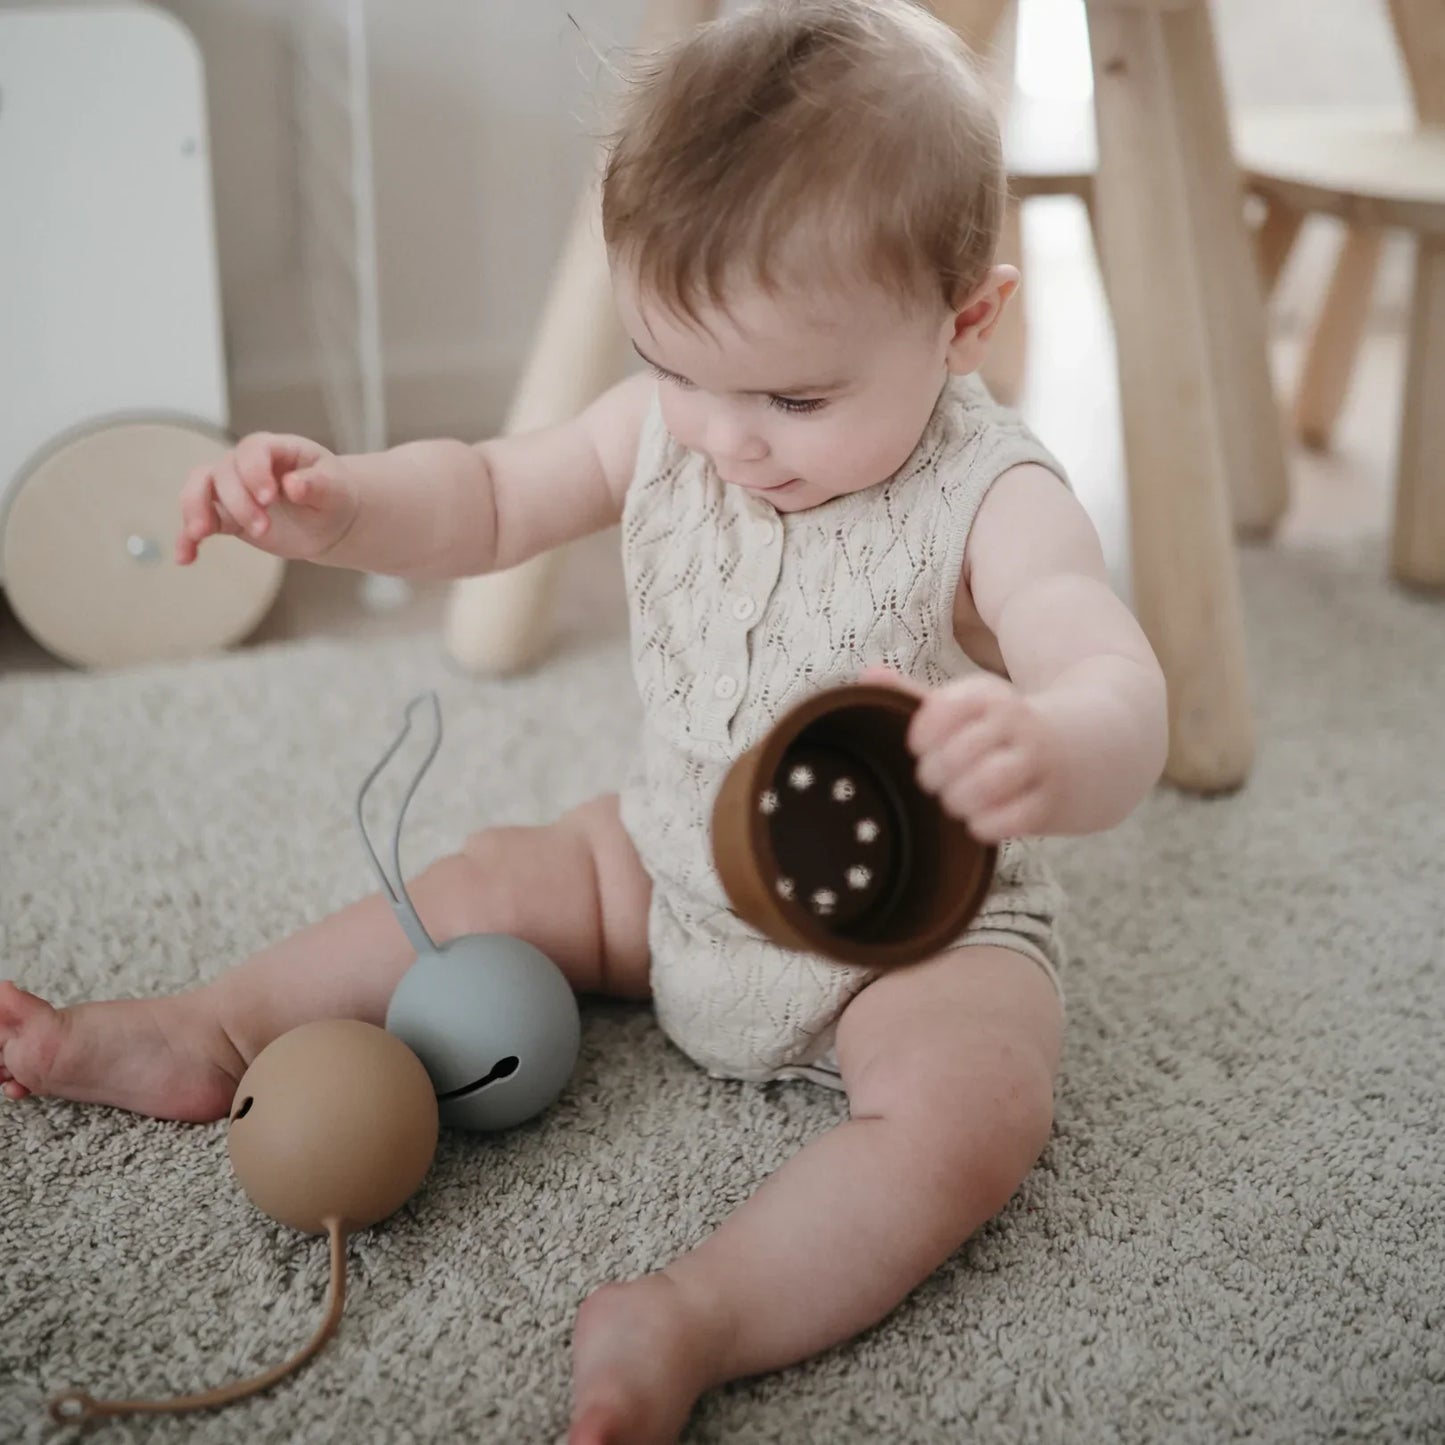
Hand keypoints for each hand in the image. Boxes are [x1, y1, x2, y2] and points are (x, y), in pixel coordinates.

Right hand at [175, 432, 359, 564]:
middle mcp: (247, 464)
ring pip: (198, 488)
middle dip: (239, 503)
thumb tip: (293, 484)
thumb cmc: (333, 495)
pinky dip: (188, 538)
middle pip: (224, 473)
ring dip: (197, 510)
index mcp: (275, 449)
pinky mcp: (225, 516)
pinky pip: (198, 522)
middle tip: (263, 529)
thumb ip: (317, 484)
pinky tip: (185, 558)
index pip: (253, 450)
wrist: (329, 519)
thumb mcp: (334, 489)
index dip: (255, 472)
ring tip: (201, 533)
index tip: (269, 498)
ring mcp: (232, 488)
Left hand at [859, 667, 1065, 841]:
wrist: (1097, 744)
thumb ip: (920, 697)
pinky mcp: (1052, 800)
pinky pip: (1008, 820)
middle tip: (937, 782)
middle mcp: (1015, 723)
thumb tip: (867, 676)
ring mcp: (1037, 762)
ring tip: (957, 800)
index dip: (921, 738)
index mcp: (988, 695)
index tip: (922, 748)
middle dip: (934, 776)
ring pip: (982, 786)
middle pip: (954, 755)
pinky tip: (982, 818)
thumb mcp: (973, 704)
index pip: (939, 712)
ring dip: (958, 801)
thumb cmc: (1013, 728)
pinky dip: (985, 825)